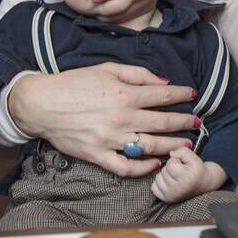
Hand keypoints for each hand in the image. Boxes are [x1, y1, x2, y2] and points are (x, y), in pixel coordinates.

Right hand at [8, 63, 199, 177]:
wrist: (41, 104)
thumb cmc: (73, 83)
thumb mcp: (106, 69)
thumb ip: (137, 74)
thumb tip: (164, 83)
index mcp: (124, 94)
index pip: (164, 97)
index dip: (183, 96)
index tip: (193, 95)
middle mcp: (122, 118)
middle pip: (163, 123)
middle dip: (184, 122)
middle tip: (197, 123)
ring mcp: (111, 139)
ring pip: (151, 147)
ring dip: (172, 146)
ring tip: (185, 145)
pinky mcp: (98, 155)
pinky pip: (127, 167)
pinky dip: (144, 168)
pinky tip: (155, 164)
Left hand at [150, 147, 225, 202]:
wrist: (203, 184)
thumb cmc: (198, 170)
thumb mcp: (194, 157)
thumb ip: (183, 151)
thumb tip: (171, 153)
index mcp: (186, 179)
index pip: (170, 164)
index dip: (176, 160)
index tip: (183, 164)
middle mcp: (178, 189)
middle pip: (164, 171)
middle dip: (171, 168)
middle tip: (181, 171)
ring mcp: (171, 196)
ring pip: (158, 178)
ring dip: (165, 175)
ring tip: (175, 177)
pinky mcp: (166, 199)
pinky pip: (154, 187)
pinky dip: (160, 183)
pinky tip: (169, 182)